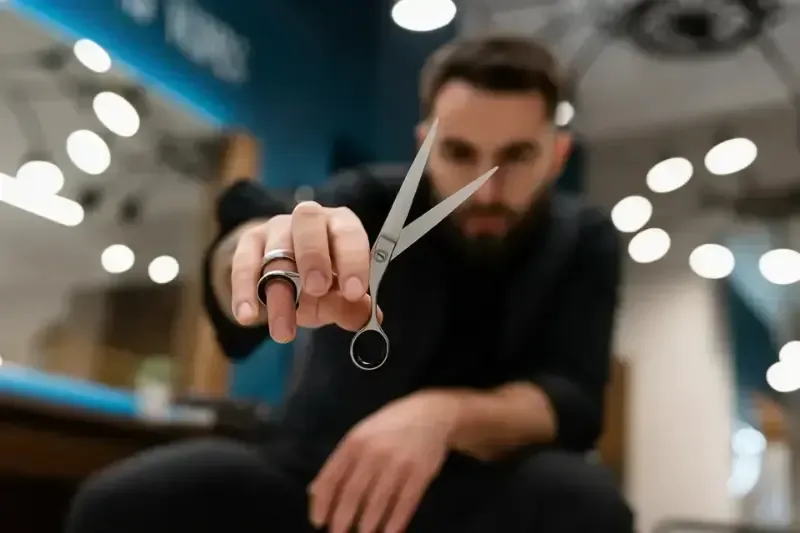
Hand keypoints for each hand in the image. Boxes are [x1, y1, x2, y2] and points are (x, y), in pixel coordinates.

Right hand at [225, 202, 376, 342]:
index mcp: (340, 226)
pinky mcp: (249, 242)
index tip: (353, 292)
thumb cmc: (321, 281)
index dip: (353, 260)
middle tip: (316, 290)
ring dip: (278, 292)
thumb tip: (363, 316)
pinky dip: (244, 292)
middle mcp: (309, 219)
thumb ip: (351, 306)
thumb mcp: (338, 296)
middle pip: (308, 224)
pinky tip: (247, 317)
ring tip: (283, 331)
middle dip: (313, 256)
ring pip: (274, 251)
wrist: (286, 274)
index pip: (349, 233)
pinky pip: (243, 263)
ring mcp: (276, 228)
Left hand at [308, 391, 459, 532]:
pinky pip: (405, 503)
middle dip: (341, 519)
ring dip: (367, 524)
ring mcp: (398, 461)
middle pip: (352, 493)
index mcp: (354, 442)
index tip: (318, 522)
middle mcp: (374, 451)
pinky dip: (395, 522)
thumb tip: (314, 492)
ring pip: (378, 502)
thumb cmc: (388, 428)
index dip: (322, 503)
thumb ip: (339, 462)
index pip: (331, 477)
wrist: (430, 413)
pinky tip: (388, 532)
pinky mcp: (420, 472)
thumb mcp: (360, 435)